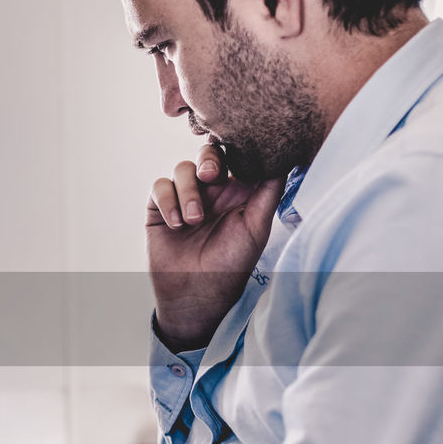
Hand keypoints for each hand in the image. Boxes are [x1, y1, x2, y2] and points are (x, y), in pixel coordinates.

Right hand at [147, 144, 284, 350]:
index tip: (236, 156)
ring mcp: (184, 197)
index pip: (235, 155)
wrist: (197, 295)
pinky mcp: (160, 208)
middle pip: (206, 153)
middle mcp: (211, 190)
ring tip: (193, 220)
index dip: (233, 148)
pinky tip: (176, 224)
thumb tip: (282, 157)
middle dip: (207, 160)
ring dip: (187, 191)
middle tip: (210, 176)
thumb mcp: (257, 227)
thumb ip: (269, 191)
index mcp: (237, 190)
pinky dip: (167, 202)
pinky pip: (159, 187)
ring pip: (181, 169)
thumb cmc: (232, 265)